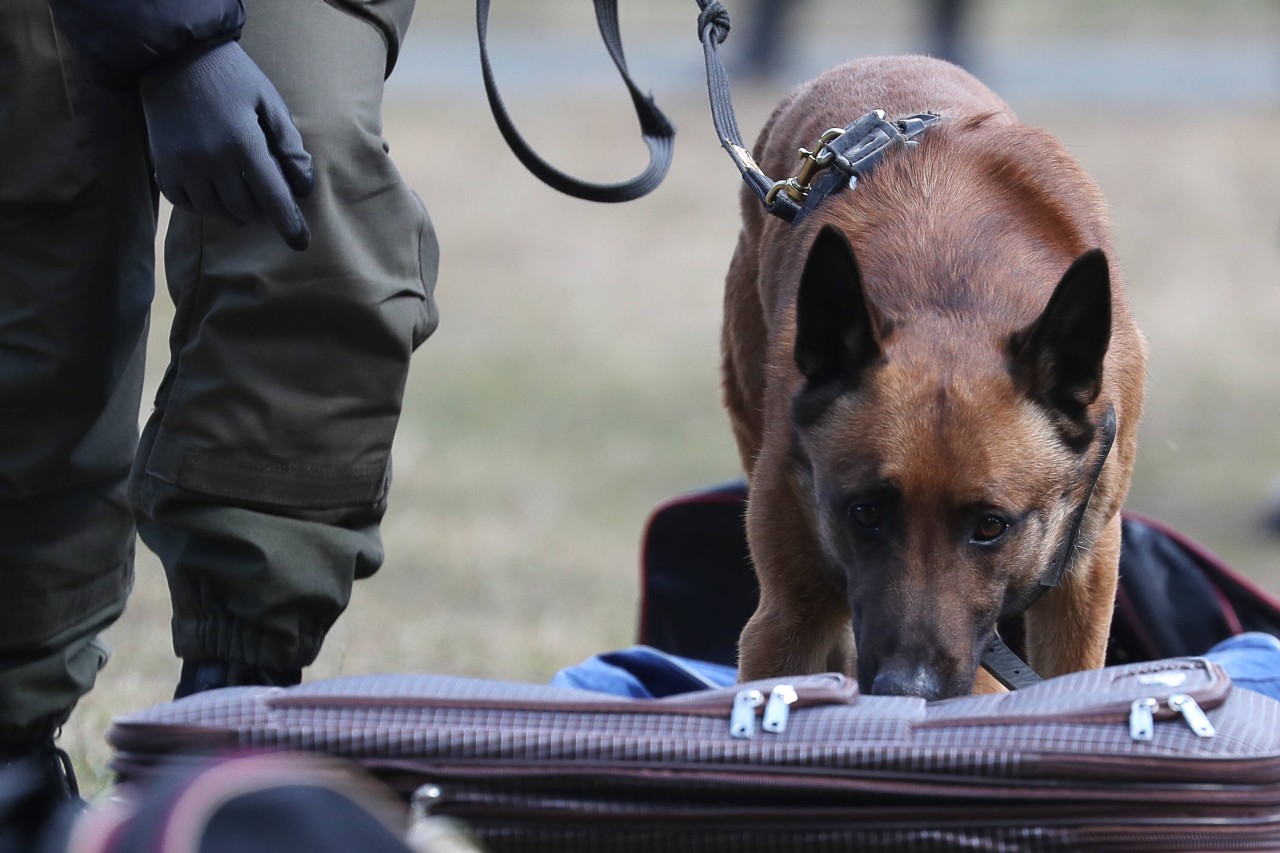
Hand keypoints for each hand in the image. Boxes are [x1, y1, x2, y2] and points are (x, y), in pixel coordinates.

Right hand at [139, 41, 314, 249]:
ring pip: (217, 212)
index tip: (301, 243)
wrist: (173, 57)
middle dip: (264, 211)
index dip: (290, 225)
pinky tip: (217, 194)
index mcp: (244, 144)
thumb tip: (303, 187)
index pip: (274, 199)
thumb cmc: (232, 77)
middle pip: (247, 210)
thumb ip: (290, 144)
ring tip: (247, 200)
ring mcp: (183, 167)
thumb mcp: (270, 102)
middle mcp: (211, 161)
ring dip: (237, 212)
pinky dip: (206, 207)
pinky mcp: (162, 167)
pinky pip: (187, 205)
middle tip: (270, 199)